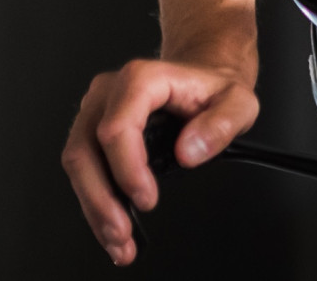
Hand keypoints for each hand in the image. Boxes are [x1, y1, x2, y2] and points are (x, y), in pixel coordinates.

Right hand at [60, 57, 257, 264]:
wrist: (204, 78)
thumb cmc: (214, 89)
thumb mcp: (238, 102)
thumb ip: (221, 124)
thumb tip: (190, 150)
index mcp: (142, 79)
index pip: (118, 127)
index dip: (127, 168)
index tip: (146, 197)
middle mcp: (110, 92)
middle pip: (85, 150)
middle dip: (101, 199)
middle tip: (123, 232)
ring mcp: (97, 111)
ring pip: (78, 163)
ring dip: (94, 206)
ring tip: (118, 239)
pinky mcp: (92, 131)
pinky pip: (84, 168)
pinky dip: (95, 201)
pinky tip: (111, 225)